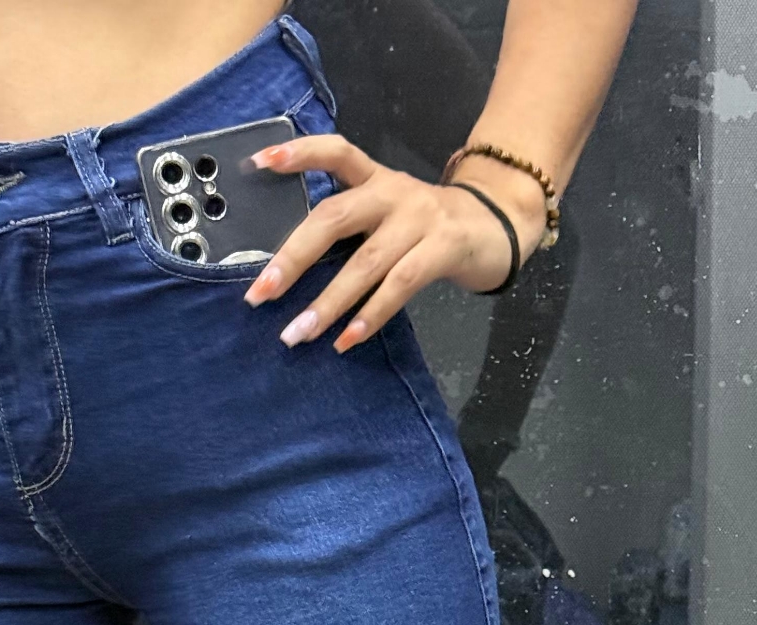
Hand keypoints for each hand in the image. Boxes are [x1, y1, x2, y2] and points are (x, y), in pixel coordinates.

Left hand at [241, 135, 539, 351]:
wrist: (497, 226)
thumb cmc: (429, 229)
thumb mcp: (389, 213)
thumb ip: (352, 227)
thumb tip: (291, 269)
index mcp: (375, 178)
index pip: (335, 152)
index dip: (299, 153)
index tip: (259, 164)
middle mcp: (393, 192)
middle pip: (335, 218)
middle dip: (293, 257)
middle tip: (260, 293)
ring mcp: (420, 219)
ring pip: (365, 261)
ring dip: (328, 302)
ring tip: (298, 334)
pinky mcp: (443, 248)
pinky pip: (400, 285)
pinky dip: (370, 315)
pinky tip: (346, 339)